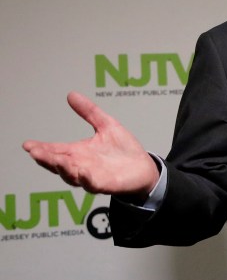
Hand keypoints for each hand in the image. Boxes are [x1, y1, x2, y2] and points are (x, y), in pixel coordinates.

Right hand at [22, 91, 159, 198]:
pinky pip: (93, 184)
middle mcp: (81, 166)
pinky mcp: (106, 184)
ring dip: (63, 168)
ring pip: (72, 176)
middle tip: (35, 152)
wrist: (144, 167)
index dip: (41, 148)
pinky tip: (83, 172)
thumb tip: (71, 94)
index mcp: (78, 152)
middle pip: (58, 164)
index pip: (55, 150)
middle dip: (46, 159)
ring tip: (56, 160)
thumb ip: (89, 112)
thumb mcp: (106, 125)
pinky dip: (87, 179)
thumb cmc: (123, 150)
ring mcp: (92, 176)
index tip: (27, 144)